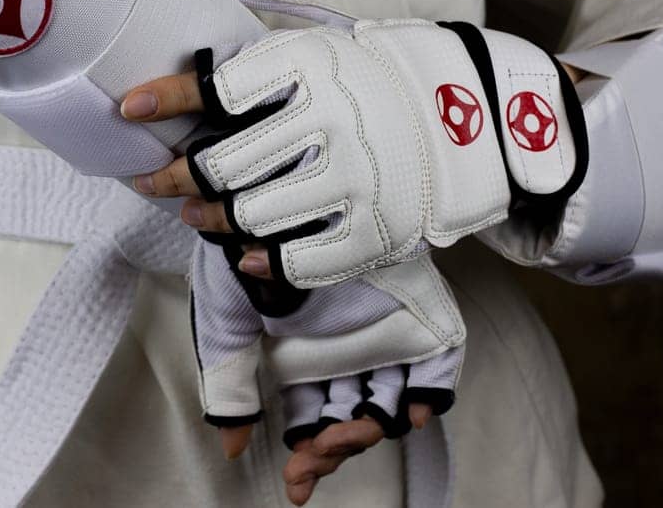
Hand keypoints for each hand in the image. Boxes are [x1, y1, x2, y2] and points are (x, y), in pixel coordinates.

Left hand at [127, 20, 588, 287]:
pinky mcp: (377, 230)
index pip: (221, 86)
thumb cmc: (377, 78)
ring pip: (250, 214)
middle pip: (222, 164)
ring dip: (210, 218)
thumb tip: (184, 85)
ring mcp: (356, 179)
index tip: (129, 108)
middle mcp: (333, 121)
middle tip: (155, 179)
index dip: (167, 98)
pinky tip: (244, 248)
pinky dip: (260, 258)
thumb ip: (263, 67)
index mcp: (316, 67)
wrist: (474, 114)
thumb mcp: (325, 50)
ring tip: (197, 214)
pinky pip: (298, 258)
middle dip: (175, 176)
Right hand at [188, 231, 463, 503]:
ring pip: (391, 402)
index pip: (310, 419)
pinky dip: (432, 392)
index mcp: (301, 354)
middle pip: (351, 419)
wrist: (272, 184)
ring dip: (375, 429)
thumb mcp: (224, 315)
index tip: (296, 486)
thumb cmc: (242, 242)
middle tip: (316, 455)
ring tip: (354, 430)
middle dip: (334, 450)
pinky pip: (438, 362)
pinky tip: (415, 412)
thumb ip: (228, 379)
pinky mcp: (414, 308)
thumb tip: (234, 449)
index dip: (307, 457)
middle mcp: (343, 348)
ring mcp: (381, 330)